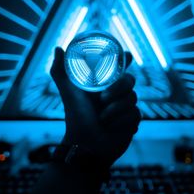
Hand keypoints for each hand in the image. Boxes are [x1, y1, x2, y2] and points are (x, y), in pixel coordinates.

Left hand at [50, 47, 140, 165]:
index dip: (125, 60)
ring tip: (102, 118)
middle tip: (103, 99)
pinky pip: (135, 115)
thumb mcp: (68, 92)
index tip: (127, 56)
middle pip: (129, 80)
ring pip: (133, 99)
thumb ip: (60, 70)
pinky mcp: (132, 120)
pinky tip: (110, 127)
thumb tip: (58, 48)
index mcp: (104, 85)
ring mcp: (125, 107)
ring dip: (115, 110)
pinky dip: (120, 122)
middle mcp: (116, 93)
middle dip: (118, 88)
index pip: (119, 67)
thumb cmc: (76, 116)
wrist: (85, 144)